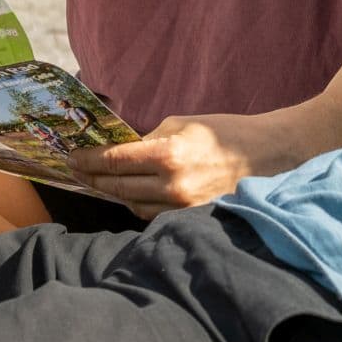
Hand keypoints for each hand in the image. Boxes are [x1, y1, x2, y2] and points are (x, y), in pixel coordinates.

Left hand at [69, 114, 304, 214]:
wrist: (269, 155)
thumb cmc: (227, 132)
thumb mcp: (183, 124)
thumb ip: (149, 139)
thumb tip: (122, 150)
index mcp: (169, 155)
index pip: (115, 161)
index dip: (89, 160)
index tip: (72, 157)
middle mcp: (173, 186)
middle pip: (118, 187)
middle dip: (93, 179)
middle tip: (76, 171)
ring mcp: (183, 207)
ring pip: (133, 205)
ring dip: (113, 194)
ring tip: (98, 182)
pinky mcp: (192, 217)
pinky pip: (154, 214)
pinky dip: (137, 203)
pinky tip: (129, 193)